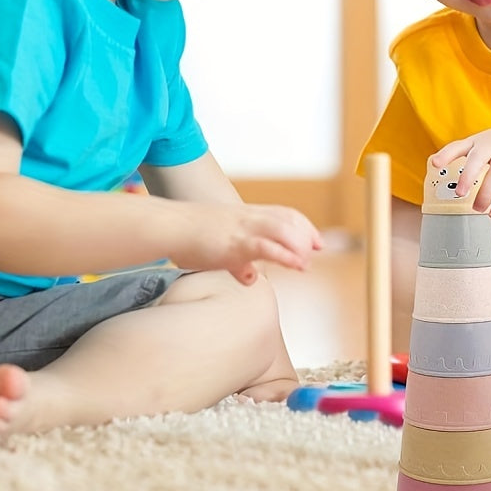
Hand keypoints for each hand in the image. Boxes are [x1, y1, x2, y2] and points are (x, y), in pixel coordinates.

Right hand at [170, 202, 322, 284]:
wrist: (170, 226)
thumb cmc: (189, 236)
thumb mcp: (219, 247)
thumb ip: (238, 261)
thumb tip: (250, 276)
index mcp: (245, 215)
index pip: (282, 214)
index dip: (301, 225)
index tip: (315, 239)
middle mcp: (248, 218)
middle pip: (287, 219)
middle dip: (306, 233)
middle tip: (319, 247)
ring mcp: (243, 228)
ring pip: (283, 230)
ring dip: (300, 245)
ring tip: (307, 263)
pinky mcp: (236, 243)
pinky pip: (267, 247)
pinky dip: (286, 255)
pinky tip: (297, 265)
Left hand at [431, 122, 490, 217]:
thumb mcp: (485, 142)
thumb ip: (466, 153)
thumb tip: (436, 165)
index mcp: (478, 141)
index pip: (458, 146)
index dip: (446, 155)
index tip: (435, 163)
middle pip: (477, 159)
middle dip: (468, 176)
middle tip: (459, 193)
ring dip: (485, 195)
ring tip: (477, 209)